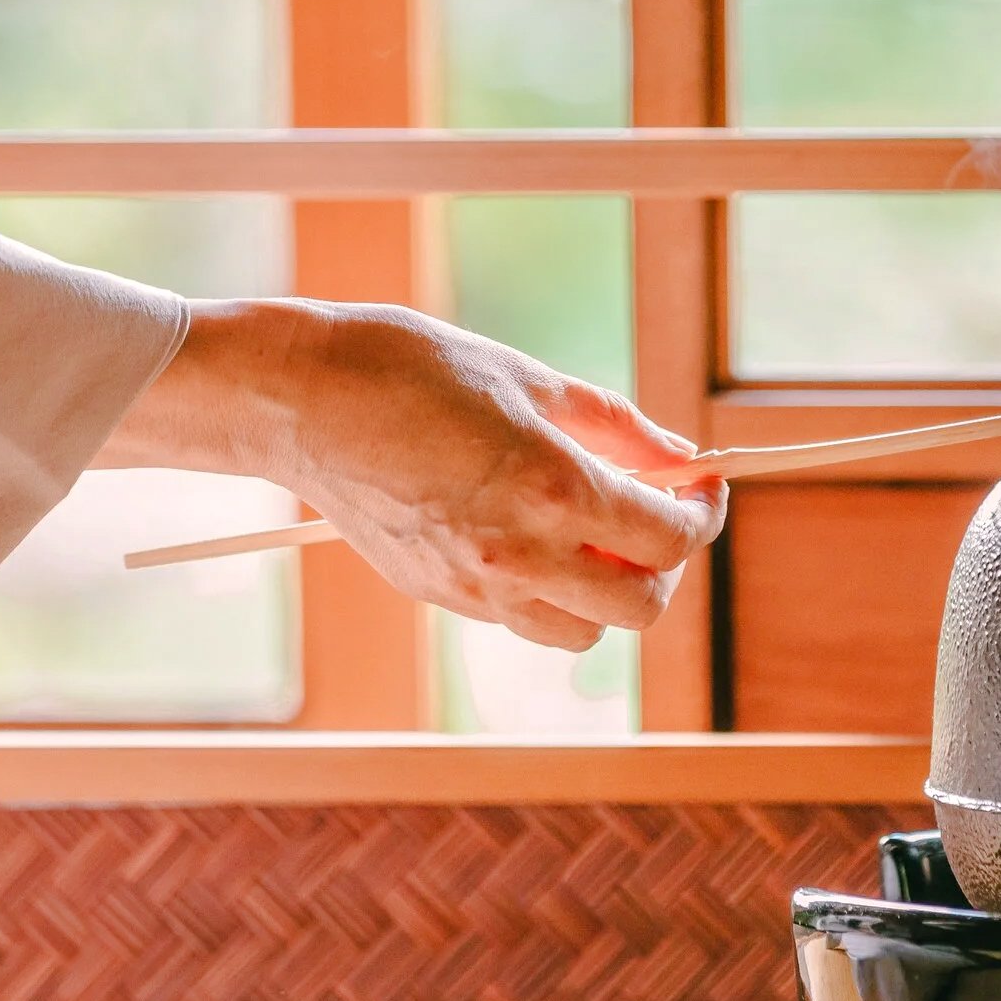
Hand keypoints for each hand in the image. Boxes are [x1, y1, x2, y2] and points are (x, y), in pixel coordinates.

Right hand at [99, 299, 725, 650]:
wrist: (298, 398)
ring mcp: (474, 586)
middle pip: (640, 608)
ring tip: (592, 531)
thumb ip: (616, 427)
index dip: (702, 514)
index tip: (702, 484)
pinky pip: (521, 619)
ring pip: (580, 633)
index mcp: (551, 489)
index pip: (668, 539)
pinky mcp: (436, 595)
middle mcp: (519, 554)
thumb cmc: (412, 367)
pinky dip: (548, 592)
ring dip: (606, 592)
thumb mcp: (530, 381)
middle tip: (655, 514)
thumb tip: (680, 458)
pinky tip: (530, 532)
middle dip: (666, 566)